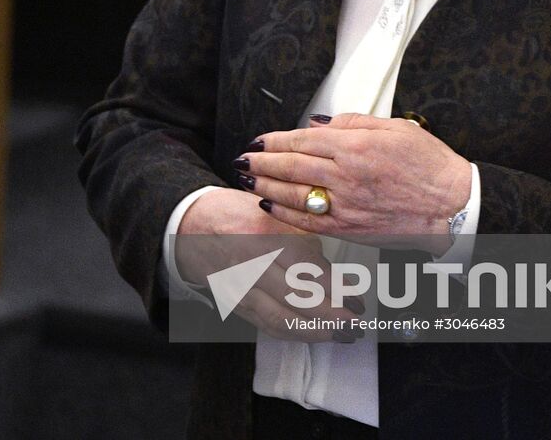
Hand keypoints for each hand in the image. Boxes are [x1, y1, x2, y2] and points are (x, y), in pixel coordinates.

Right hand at [175, 188, 365, 340]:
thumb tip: (340, 278)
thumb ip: (307, 244)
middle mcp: (248, 263)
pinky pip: (266, 325)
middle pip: (295, 298)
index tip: (359, 301)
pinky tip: (314, 334)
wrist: (191, 225)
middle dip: (331, 317)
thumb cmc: (238, 214)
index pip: (305, 268)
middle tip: (356, 325)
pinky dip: (294, 333)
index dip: (336, 289)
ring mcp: (238, 286)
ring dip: (316, 332)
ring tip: (342, 335)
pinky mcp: (233, 303)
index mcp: (263, 234)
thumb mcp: (276, 216)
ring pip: (280, 319)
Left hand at [239, 113, 471, 250]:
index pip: (301, 140)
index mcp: (355, 147)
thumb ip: (351, 123)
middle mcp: (346, 176)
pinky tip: (271, 204)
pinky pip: (308, 221)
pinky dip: (285, 212)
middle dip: (261, 161)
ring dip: (265, 185)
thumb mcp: (393, 128)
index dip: (275, 139)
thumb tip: (318, 124)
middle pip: (291, 166)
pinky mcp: (350, 228)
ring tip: (248, 177)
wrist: (453, 206)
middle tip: (243, 157)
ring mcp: (346, 205)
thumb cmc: (430, 167)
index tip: (260, 138)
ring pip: (293, 194)